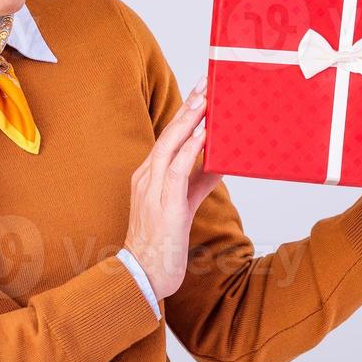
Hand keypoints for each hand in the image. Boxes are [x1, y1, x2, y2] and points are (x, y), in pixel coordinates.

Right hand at [123, 73, 224, 300]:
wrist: (141, 278)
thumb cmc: (160, 244)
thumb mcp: (183, 206)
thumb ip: (199, 182)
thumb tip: (219, 162)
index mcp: (148, 176)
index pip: (167, 136)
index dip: (184, 113)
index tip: (200, 91)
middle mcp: (146, 178)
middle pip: (168, 134)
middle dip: (189, 107)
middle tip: (206, 82)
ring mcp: (152, 191)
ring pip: (170, 146)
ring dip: (190, 121)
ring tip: (207, 100)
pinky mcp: (164, 206)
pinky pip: (177, 171)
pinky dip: (190, 150)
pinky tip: (203, 135)